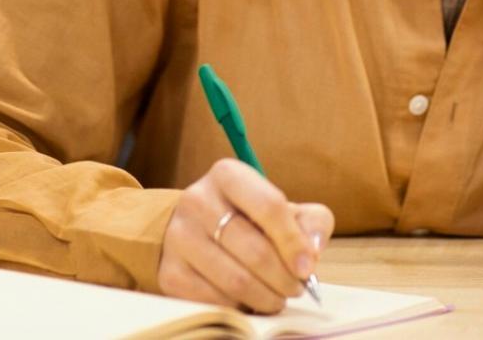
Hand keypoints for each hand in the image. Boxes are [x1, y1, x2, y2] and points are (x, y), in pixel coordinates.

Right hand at [157, 158, 333, 312]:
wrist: (196, 229)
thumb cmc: (250, 218)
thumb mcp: (284, 208)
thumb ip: (311, 222)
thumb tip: (313, 250)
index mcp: (228, 174)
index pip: (269, 206)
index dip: (294, 241)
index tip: (308, 267)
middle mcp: (197, 200)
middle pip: (254, 249)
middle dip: (284, 277)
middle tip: (296, 288)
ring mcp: (178, 237)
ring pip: (235, 280)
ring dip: (266, 297)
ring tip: (278, 297)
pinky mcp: (168, 272)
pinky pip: (213, 301)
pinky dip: (239, 307)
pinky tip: (250, 301)